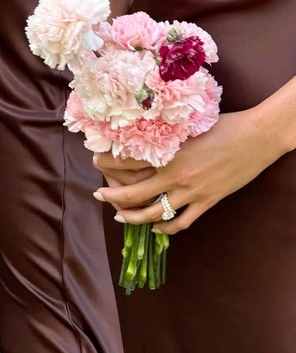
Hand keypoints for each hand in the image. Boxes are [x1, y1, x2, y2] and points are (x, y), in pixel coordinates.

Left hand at [93, 110, 285, 233]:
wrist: (256, 137)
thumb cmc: (224, 124)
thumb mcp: (188, 126)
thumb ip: (167, 136)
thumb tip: (146, 137)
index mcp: (168, 152)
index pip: (127, 162)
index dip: (106, 163)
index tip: (96, 161)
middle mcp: (174, 175)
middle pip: (132, 193)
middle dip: (110, 196)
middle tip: (98, 194)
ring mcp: (190, 192)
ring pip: (153, 213)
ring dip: (132, 217)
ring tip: (119, 216)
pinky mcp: (206, 202)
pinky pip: (181, 222)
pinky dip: (165, 228)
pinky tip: (156, 227)